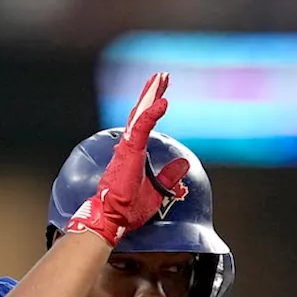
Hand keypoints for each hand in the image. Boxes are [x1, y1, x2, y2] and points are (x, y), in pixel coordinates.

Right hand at [65, 72, 190, 247]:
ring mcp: (127, 148)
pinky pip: (141, 127)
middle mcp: (128, 147)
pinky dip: (152, 113)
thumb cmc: (128, 209)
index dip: (152, 108)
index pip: (143, 125)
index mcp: (133, 154)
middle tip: (162, 77)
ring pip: (139, 115)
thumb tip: (183, 163)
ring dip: (151, 96)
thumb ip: (169, 175)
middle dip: (151, 94)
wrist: (113, 219)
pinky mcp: (128, 152)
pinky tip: (163, 102)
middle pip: (140, 114)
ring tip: (161, 79)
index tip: (162, 95)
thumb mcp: (157, 189)